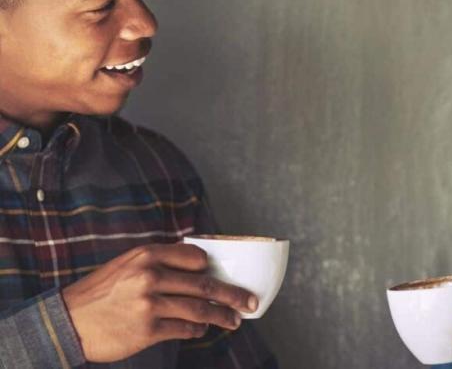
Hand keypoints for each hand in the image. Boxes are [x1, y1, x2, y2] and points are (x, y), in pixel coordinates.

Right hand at [61, 243, 257, 362]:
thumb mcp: (127, 264)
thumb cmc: (101, 292)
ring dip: (222, 316)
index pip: (195, 257)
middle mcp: (150, 276)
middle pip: (204, 284)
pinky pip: (184, 330)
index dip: (212, 268)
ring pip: (199, 309)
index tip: (225, 275)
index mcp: (147, 254)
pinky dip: (198, 330)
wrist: (67, 321)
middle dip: (233, 294)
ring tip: (235, 320)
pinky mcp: (147, 330)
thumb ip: (159, 261)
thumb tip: (198, 265)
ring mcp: (149, 304)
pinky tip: (202, 330)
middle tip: (250, 301)